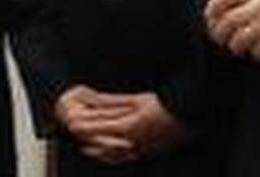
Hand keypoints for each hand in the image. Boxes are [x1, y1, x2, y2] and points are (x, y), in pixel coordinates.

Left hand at [55, 88, 187, 161]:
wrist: (188, 120)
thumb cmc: (164, 107)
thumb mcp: (137, 100)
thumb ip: (114, 102)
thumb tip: (95, 99)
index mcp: (128, 127)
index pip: (98, 128)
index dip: (83, 125)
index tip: (71, 123)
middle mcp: (130, 143)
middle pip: (100, 143)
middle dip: (85, 138)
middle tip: (74, 132)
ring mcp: (138, 151)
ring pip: (110, 156)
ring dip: (96, 151)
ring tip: (85, 147)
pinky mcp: (145, 154)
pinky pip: (122, 159)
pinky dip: (110, 157)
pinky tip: (105, 154)